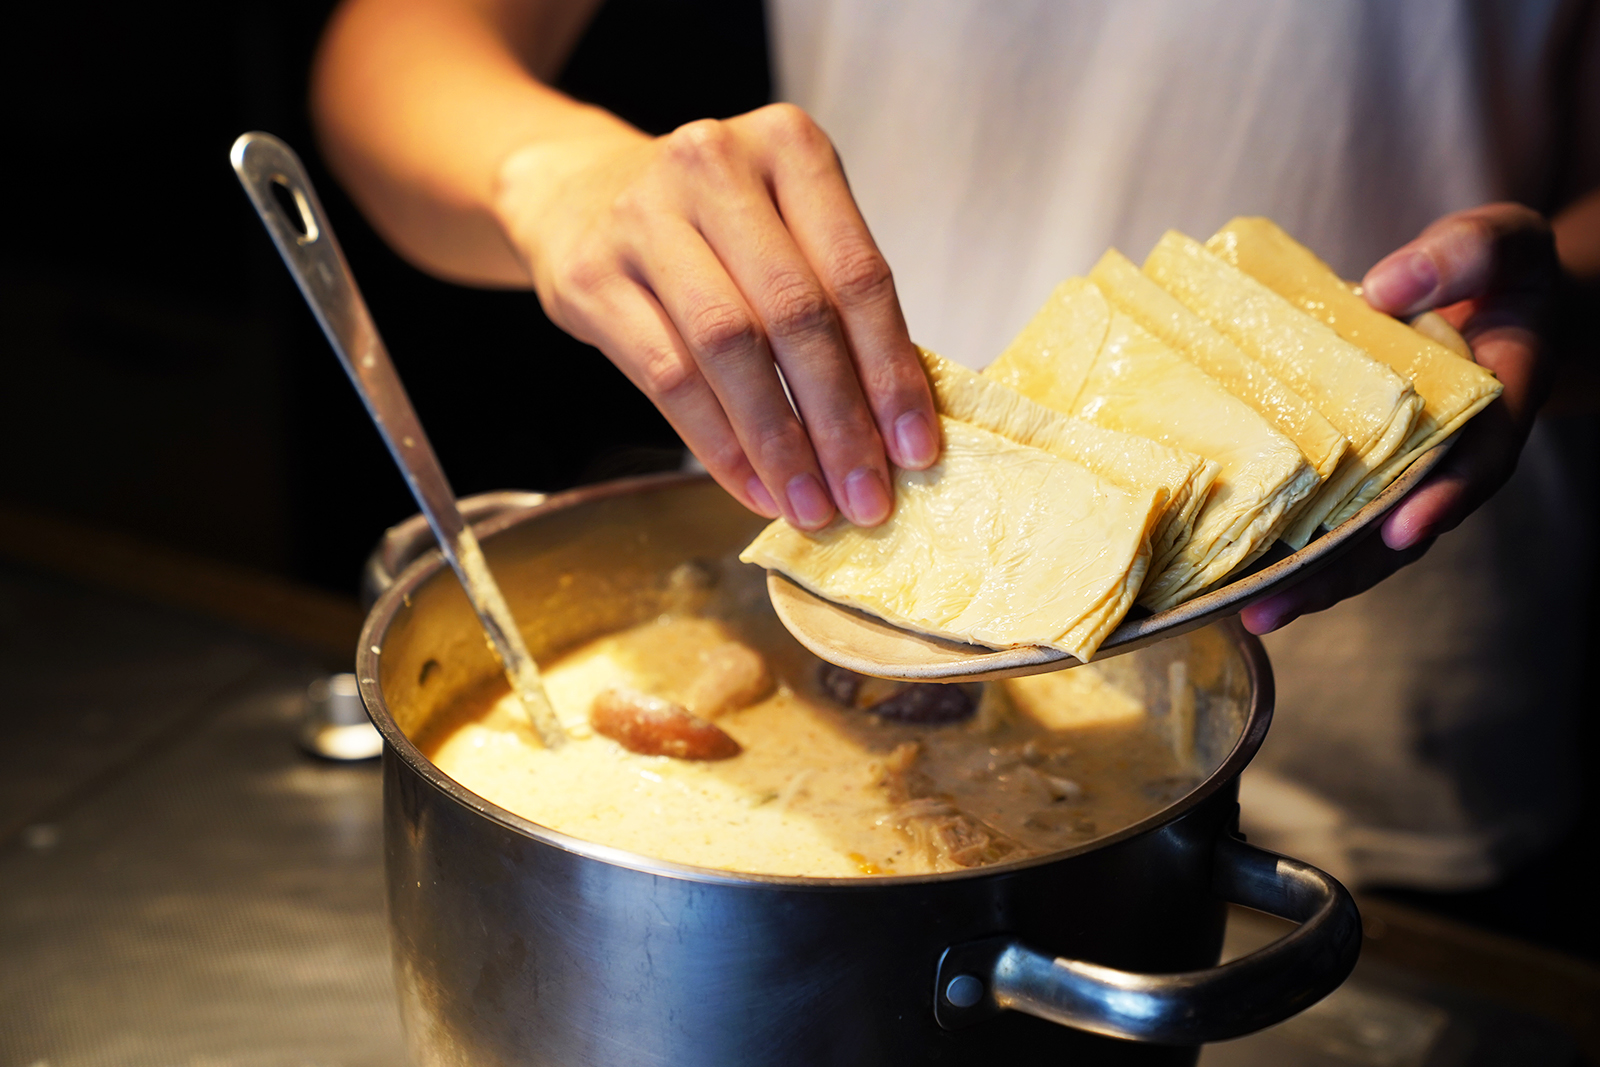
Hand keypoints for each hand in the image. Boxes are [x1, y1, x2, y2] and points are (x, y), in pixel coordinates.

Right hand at [494, 103, 939, 529]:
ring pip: (729, 347)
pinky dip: (719, 445)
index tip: (916, 449)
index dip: (891, 371)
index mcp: (788, 145)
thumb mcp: (782, 225)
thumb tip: (897, 428)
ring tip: (812, 505)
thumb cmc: (709, 225)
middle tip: (866, 497)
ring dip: (780, 443)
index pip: (857, 273)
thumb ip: (837, 301)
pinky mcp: (590, 274)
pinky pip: (667, 376)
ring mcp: (644, 216)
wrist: (577, 193)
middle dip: (839, 421)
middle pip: (795, 313)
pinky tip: (754, 487)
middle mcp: (714, 165)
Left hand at [1241, 202, 1559, 633]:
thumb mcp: (1499, 242)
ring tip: (1251, 613)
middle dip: (1345, 573)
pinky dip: (1293, 544)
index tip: (1403, 528)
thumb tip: (1384, 287)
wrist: (1494, 293)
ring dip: (1311, 580)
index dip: (1444, 498)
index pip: (1479, 461)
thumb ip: (1460, 256)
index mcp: (1500, 404)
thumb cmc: (1496, 268)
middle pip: (1405, 529)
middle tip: (1278, 605)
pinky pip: (1334, 515)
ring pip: (1365, 540)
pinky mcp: (1365, 469)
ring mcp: (1407, 471)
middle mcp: (1454, 455)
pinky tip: (1238, 572)